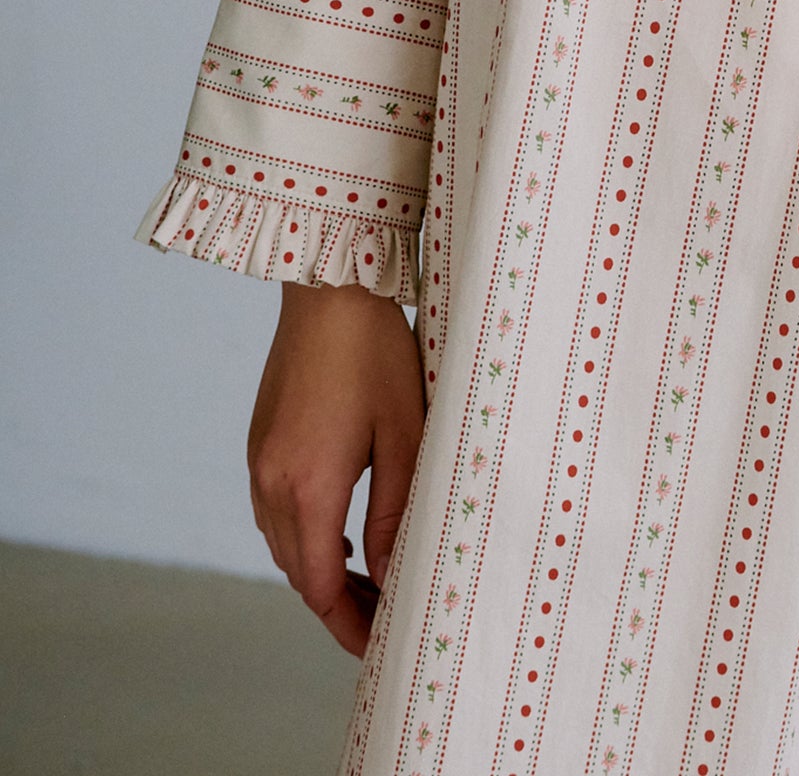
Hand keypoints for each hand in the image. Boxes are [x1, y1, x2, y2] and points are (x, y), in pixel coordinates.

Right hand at [247, 280, 426, 656]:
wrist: (330, 287)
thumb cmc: (378, 354)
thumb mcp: (406, 435)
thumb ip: (397, 511)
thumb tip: (393, 575)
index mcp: (309, 487)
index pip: (320, 587)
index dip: (347, 624)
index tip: (377, 644)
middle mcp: (272, 483)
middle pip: (298, 572)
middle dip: (337, 604)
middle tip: (382, 618)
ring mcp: (259, 461)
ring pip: (283, 544)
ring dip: (320, 570)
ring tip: (369, 581)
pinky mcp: (260, 442)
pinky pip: (275, 512)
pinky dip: (305, 536)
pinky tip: (342, 534)